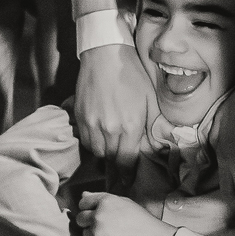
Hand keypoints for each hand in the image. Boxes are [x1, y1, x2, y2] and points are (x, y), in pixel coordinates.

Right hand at [74, 44, 155, 171]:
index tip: (128, 181)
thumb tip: (156, 148)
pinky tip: (100, 134)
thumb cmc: (132, 75)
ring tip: (111, 147)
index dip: (127, 174)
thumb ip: (153, 127)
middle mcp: (109, 128)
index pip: (127, 162)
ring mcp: (91, 123)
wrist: (106, 54)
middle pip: (111, 159)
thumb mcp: (151, 100)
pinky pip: (85, 139)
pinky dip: (93, 141)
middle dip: (117, 164)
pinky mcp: (79, 116)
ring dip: (104, 153)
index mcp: (130, 126)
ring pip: (96, 151)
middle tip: (121, 168)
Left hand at [76, 191, 175, 235]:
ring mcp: (97, 235)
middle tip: (103, 227)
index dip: (89, 209)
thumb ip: (101, 198)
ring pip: (84, 234)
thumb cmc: (140, 220)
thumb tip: (83, 195)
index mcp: (105, 202)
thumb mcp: (123, 202)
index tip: (96, 214)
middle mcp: (98, 216)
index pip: (83, 203)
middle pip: (80, 219)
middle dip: (88, 222)